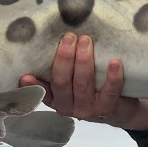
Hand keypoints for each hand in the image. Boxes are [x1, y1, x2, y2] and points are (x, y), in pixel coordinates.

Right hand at [18, 33, 147, 129]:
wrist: (122, 105)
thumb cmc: (94, 84)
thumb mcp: (73, 78)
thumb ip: (64, 66)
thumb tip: (56, 36)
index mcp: (56, 98)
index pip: (42, 91)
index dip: (33, 84)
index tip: (26, 75)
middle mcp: (69, 106)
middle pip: (62, 83)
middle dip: (65, 58)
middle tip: (69, 37)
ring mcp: (88, 110)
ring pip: (83, 85)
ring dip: (84, 61)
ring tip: (86, 40)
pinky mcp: (108, 109)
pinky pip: (109, 92)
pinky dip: (112, 77)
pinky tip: (114, 62)